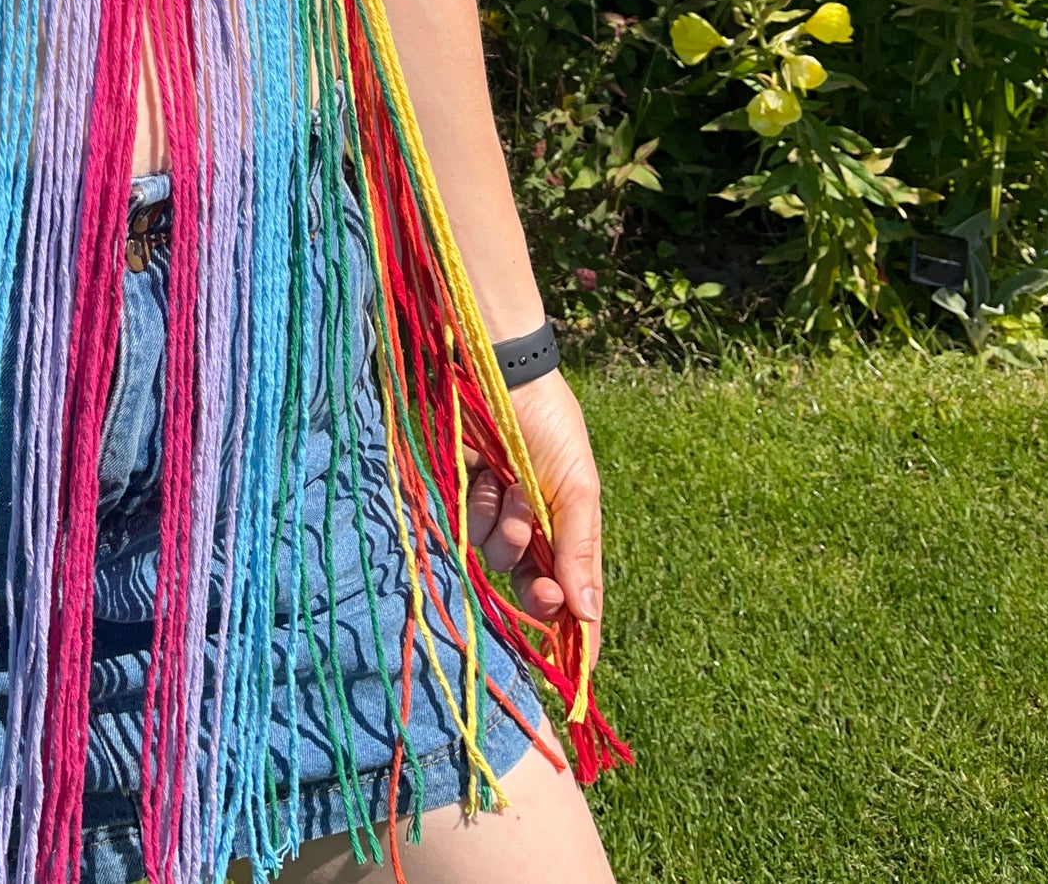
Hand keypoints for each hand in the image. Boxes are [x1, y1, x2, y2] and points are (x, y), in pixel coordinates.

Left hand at [467, 368, 602, 656]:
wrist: (496, 371)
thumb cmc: (547, 425)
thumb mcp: (577, 486)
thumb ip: (579, 549)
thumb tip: (588, 614)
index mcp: (568, 528)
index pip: (574, 596)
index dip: (575, 636)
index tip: (576, 675)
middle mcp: (530, 527)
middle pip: (530, 586)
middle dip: (534, 591)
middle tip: (539, 587)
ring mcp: (493, 512)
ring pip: (495, 557)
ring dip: (506, 533)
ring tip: (511, 492)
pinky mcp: (460, 496)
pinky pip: (468, 528)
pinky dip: (478, 511)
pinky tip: (485, 480)